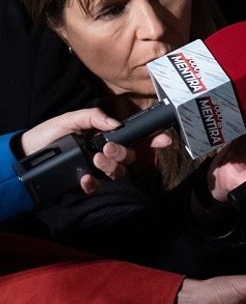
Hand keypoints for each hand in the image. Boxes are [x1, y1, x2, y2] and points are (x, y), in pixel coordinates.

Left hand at [18, 108, 171, 193]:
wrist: (24, 156)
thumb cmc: (47, 135)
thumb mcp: (70, 118)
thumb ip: (93, 117)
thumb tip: (115, 124)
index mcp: (105, 136)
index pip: (134, 137)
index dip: (152, 138)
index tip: (163, 139)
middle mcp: (105, 153)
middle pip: (129, 157)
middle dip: (122, 153)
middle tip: (106, 149)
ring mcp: (96, 170)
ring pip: (118, 173)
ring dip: (110, 167)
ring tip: (94, 160)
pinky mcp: (84, 184)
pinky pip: (98, 187)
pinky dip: (93, 184)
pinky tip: (84, 178)